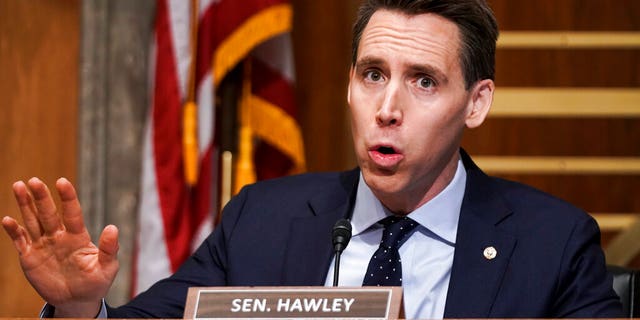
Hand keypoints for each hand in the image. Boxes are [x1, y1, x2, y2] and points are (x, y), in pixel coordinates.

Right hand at [2, 177, 118, 316]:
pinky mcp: (30, 257)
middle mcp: (59, 236)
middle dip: (41, 197)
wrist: (77, 301)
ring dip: (25, 205)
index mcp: (78, 236)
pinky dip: (14, 231)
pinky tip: (8, 220)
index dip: (68, 197)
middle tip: (34, 181)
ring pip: (32, 221)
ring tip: (19, 186)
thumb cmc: (95, 283)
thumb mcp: (107, 268)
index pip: (72, 213)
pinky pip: (20, 241)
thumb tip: (113, 228)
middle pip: (48, 213)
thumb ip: (109, 249)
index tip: (62, 181)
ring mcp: (43, 245)